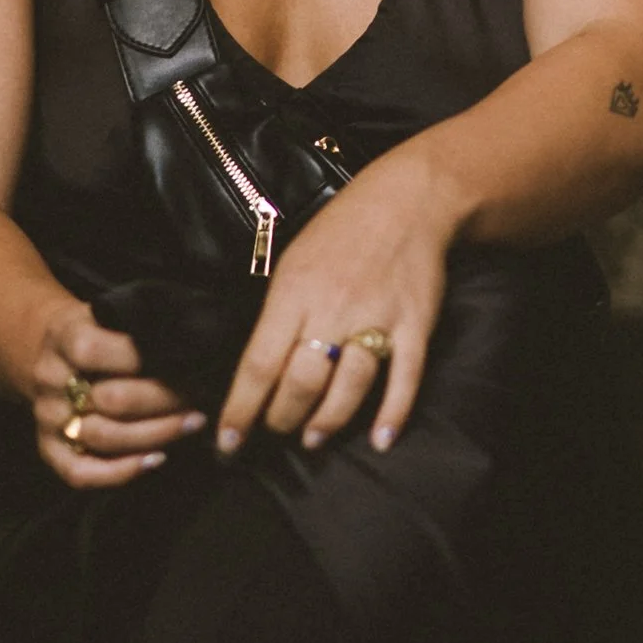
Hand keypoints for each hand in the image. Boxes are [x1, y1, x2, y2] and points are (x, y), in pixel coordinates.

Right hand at [28, 297, 205, 491]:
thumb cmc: (100, 329)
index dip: (140, 358)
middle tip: (200, 395)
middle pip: (108, 399)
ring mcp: (48, 417)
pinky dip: (121, 472)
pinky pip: (80, 473)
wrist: (58, 351)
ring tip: (193, 424)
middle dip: (163, 400)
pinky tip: (156, 459)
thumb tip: (187, 340)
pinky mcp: (50, 448)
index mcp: (62, 337)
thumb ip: (137, 324)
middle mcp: (49, 379)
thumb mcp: (110, 312)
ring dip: (155, 434)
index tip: (183, 359)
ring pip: (101, 437)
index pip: (93, 350)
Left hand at [215, 160, 450, 459]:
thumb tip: (256, 369)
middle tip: (277, 430)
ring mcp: (377, 318)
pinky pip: (404, 378)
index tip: (228, 442)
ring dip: (328, 421)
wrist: (407, 199)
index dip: (241, 410)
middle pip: (301, 382)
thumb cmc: (341, 231)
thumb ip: (277, 313)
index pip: (259, 364)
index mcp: (294, 292)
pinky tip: (380, 441)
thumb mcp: (292, 262)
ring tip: (314, 437)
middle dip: (282, 419)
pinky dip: (393, 413)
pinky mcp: (415, 325)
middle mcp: (333, 309)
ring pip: (349, 386)